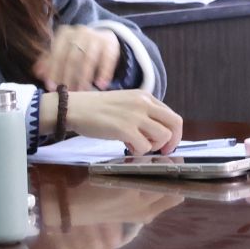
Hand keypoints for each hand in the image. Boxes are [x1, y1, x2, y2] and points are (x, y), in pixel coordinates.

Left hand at [35, 24, 122, 89]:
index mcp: (64, 33)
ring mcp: (96, 36)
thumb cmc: (76, 48)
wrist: (101, 37)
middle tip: (67, 92)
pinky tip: (100, 85)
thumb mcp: (62, 52)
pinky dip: (104, 72)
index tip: (51, 86)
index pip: (57, 53)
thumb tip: (37, 73)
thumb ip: (49, 61)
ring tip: (82, 92)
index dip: (53, 70)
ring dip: (84, 77)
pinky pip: (107, 59)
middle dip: (68, 76)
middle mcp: (80, 32)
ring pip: (88, 58)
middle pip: (72, 57)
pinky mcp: (111, 43)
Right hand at [61, 89, 182, 153]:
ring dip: (153, 146)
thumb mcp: (124, 102)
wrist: (74, 108)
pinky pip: (145, 147)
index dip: (173, 133)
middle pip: (175, 124)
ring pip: (163, 136)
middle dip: (171, 141)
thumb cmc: (95, 108)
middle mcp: (143, 104)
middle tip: (161, 150)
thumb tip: (154, 131)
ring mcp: (135, 116)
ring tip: (137, 145)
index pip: (172, 115)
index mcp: (145, 96)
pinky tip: (127, 146)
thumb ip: (141, 112)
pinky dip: (139, 151)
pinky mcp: (125, 129)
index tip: (165, 143)